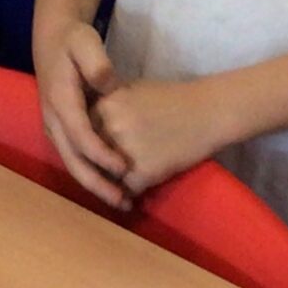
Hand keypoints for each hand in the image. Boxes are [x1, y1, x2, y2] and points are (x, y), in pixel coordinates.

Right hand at [34, 18, 131, 209]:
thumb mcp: (86, 41)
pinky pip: (75, 159)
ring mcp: (55, 129)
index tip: (124, 168)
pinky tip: (113, 186)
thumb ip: (97, 62)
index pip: (81, 136)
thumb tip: (108, 85)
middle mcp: (54, 121)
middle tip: (123, 202)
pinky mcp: (61, 133)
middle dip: (98, 185)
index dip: (101, 155)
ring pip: (73, 165)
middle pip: (73, 161)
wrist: (51, 39)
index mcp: (60, 101)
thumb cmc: (73, 40)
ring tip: (122, 202)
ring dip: (95, 186)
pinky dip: (92, 175)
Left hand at [95, 77, 230, 194]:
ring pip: (105, 179)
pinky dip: (130, 195)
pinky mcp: (142, 172)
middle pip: (89, 160)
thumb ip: (107, 108)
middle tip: (104, 178)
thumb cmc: (173, 99)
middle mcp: (108, 127)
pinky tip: (137, 191)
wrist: (208, 112)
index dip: (87, 150)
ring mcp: (123, 151)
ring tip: (120, 188)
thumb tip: (86, 128)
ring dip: (111, 187)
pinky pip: (127, 192)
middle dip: (96, 171)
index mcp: (103, 106)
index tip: (95, 157)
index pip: (79, 136)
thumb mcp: (131, 92)